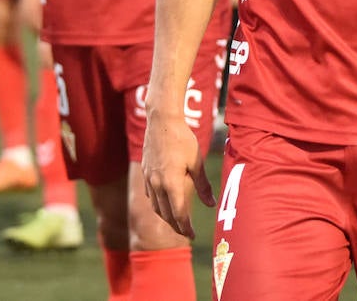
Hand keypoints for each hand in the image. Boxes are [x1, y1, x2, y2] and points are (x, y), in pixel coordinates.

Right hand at [141, 110, 215, 238]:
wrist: (161, 121)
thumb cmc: (182, 139)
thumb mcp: (196, 162)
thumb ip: (203, 185)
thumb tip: (211, 204)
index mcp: (171, 183)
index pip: (178, 213)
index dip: (186, 227)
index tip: (192, 236)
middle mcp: (157, 184)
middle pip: (165, 214)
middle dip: (176, 226)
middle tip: (186, 233)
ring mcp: (148, 178)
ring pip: (155, 206)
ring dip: (165, 217)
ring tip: (175, 222)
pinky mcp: (145, 171)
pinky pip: (149, 195)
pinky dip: (157, 204)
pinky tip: (163, 203)